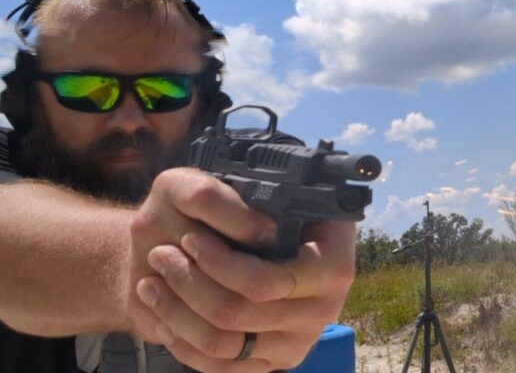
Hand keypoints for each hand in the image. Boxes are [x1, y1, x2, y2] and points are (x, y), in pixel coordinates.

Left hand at [128, 170, 355, 371]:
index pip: (270, 281)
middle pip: (239, 312)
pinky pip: (218, 367)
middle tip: (161, 254)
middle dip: (189, 282)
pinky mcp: (273, 363)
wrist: (268, 250)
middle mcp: (323, 308)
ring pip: (222, 343)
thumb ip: (258, 202)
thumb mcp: (270, 191)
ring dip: (177, 310)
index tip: (190, 238)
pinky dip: (182, 341)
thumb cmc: (269, 214)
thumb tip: (247, 223)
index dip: (222, 264)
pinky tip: (163, 311)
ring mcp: (297, 341)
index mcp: (332, 265)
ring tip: (152, 281)